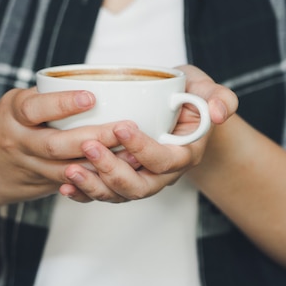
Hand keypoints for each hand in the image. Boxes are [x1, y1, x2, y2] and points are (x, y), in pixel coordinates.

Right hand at [0, 87, 125, 212]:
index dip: (62, 104)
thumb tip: (101, 80)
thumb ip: (49, 96)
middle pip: (55, 144)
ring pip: (65, 169)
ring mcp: (27, 166)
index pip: (34, 108)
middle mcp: (16, 141)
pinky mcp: (39, 185)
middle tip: (124, 128)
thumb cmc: (10, 123)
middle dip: (93, 138)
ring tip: (131, 153)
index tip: (91, 97)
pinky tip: (116, 172)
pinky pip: (69, 184)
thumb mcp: (20, 102)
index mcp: (12, 113)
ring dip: (99, 163)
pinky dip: (93, 178)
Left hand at [59, 65, 237, 202]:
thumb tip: (220, 112)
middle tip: (89, 146)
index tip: (122, 127)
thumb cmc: (189, 98)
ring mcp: (142, 179)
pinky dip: (84, 194)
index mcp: (184, 154)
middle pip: (138, 186)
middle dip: (111, 169)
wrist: (178, 111)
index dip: (143, 148)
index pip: (164, 160)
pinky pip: (104, 195)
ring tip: (69, 170)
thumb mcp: (206, 90)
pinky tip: (65, 185)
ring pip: (118, 194)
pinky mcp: (123, 180)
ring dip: (93, 185)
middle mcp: (163, 174)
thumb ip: (219, 98)